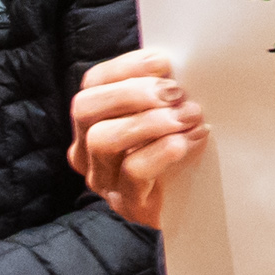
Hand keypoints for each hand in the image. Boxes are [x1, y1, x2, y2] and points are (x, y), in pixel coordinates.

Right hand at [67, 46, 207, 229]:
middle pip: (86, 109)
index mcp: (93, 122)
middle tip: (176, 92)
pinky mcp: (127, 203)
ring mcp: (103, 178)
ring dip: (149, 122)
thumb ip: (162, 94)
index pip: (93, 84)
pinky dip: (161, 151)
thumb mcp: (165, 118)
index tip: (163, 62)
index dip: (125, 67)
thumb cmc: (176, 155)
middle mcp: (87, 150)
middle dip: (132, 93)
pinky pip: (132, 172)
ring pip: (103, 140)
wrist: (189, 212)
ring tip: (189, 115)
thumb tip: (178, 63)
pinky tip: (187, 141)